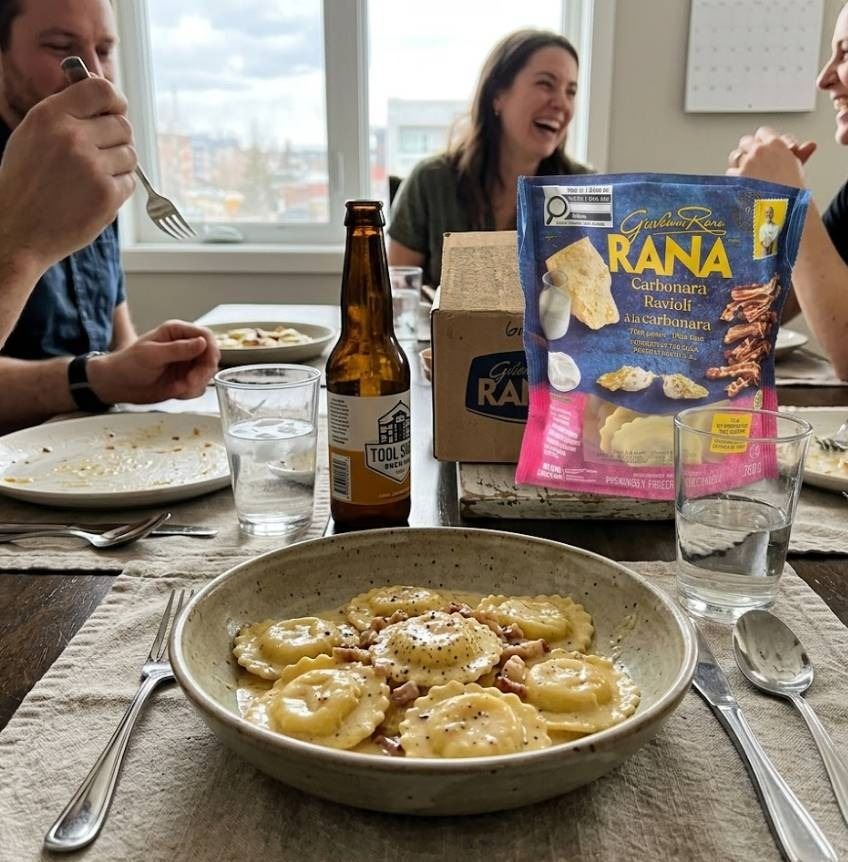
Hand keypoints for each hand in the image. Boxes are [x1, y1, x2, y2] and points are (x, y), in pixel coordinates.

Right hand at [0, 77, 135, 275]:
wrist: (17, 228)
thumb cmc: (25, 182)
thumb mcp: (33, 134)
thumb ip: (65, 114)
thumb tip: (102, 98)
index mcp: (51, 117)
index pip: (101, 89)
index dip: (115, 100)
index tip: (116, 109)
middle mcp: (73, 138)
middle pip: (122, 125)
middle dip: (116, 138)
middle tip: (100, 153)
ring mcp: (92, 168)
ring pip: (130, 155)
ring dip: (118, 165)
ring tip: (91, 177)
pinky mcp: (107, 195)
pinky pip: (130, 182)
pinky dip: (118, 188)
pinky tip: (93, 194)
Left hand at [87, 321, 219, 404]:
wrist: (118, 384)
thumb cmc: (128, 364)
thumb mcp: (152, 355)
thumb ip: (178, 349)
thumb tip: (202, 343)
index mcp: (176, 332)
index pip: (206, 335)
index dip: (211, 349)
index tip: (208, 364)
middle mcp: (185, 346)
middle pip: (211, 356)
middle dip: (202, 372)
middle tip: (189, 383)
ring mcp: (187, 363)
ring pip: (207, 373)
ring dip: (196, 384)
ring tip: (178, 388)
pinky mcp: (186, 378)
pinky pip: (200, 386)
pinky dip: (191, 392)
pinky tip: (176, 392)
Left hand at [726, 126, 814, 186]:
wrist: (783, 208)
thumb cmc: (792, 190)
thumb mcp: (797, 167)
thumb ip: (799, 154)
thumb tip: (810, 146)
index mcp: (776, 144)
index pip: (763, 132)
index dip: (763, 140)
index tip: (763, 148)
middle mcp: (759, 151)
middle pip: (746, 141)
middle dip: (748, 149)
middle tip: (752, 160)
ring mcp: (746, 164)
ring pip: (735, 155)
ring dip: (739, 162)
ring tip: (746, 172)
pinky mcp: (737, 177)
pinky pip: (730, 172)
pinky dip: (734, 178)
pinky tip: (741, 184)